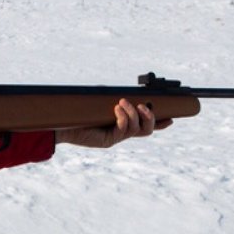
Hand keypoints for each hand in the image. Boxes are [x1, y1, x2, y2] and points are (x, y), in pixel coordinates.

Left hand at [55, 99, 170, 148]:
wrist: (61, 124)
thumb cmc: (79, 111)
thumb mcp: (101, 101)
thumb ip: (115, 99)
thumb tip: (127, 93)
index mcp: (122, 123)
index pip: (145, 125)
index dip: (160, 123)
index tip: (172, 119)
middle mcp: (121, 132)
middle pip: (147, 130)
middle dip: (152, 118)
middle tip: (145, 106)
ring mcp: (116, 137)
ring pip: (138, 129)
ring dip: (134, 113)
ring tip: (122, 102)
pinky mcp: (109, 140)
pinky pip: (124, 130)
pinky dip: (124, 117)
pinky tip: (116, 109)